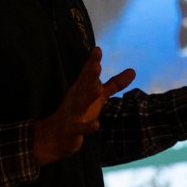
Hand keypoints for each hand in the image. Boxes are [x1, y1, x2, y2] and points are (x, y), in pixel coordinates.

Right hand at [33, 47, 135, 165]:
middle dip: (89, 75)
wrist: (54, 137)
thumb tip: (133, 71)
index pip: (87, 74)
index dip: (92, 62)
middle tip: (96, 64)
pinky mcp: (72, 131)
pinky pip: (80, 129)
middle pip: (83, 85)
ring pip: (80, 105)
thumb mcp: (97, 97)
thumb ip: (114, 84)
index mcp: (81, 89)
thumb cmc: (78, 112)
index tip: (98, 50)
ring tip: (97, 90)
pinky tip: (96, 124)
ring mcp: (73, 114)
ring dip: (87, 97)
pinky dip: (87, 127)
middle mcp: (76, 99)